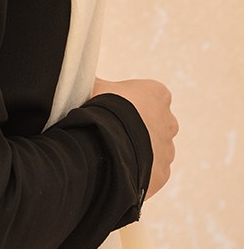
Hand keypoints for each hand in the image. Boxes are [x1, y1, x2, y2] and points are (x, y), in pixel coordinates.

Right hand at [92, 76, 178, 199]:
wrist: (105, 143)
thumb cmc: (100, 108)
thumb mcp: (94, 86)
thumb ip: (94, 81)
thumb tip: (79, 75)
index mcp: (158, 94)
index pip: (151, 96)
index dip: (132, 103)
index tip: (115, 109)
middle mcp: (169, 122)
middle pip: (156, 124)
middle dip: (140, 128)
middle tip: (114, 131)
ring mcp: (167, 150)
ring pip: (155, 151)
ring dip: (140, 151)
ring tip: (114, 152)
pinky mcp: (162, 174)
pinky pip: (151, 173)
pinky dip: (139, 172)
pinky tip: (119, 168)